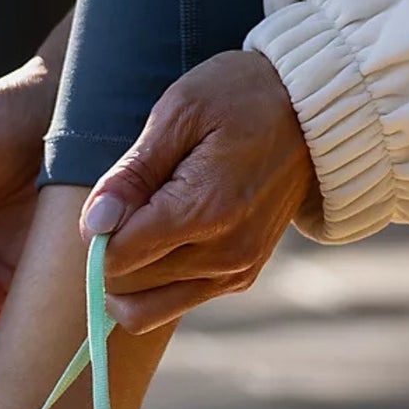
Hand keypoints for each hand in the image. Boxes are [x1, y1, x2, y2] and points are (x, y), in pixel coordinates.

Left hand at [80, 49, 315, 332]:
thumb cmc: (242, 97)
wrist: (314, 112)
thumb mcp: (179, 113)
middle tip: (128, 203)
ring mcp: (236, 272)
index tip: (112, 194)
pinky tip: (166, 236)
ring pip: (144, 310)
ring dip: (128, 275)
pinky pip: (174, 303)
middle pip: (125, 288)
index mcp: (205, 211)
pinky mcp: (242, 277)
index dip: (96, 230)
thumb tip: (93, 226)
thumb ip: (132, 174)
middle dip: (109, 252)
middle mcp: (224, 254)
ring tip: (141, 224)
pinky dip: (155, 281)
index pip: (116, 258)